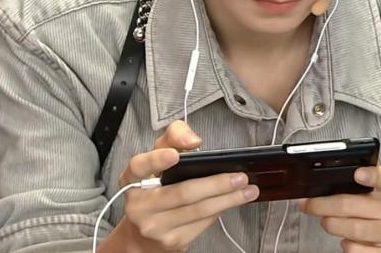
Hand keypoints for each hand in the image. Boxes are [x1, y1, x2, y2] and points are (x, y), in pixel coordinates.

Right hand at [116, 120, 260, 251]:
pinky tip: (232, 202)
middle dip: (216, 184)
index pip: (139, 166)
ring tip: (247, 190)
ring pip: (198, 211)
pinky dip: (220, 211)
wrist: (143, 236)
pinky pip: (202, 224)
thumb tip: (193, 140)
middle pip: (182, 193)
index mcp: (133, 180)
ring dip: (228, 200)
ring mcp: (156, 227)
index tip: (175, 154)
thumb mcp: (158, 158)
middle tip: (239, 177)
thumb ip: (174, 137)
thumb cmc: (154, 190)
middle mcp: (140, 206)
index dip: (156, 160)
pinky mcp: (172, 242)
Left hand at [297, 164, 380, 251]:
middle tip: (309, 205)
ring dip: (330, 224)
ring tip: (327, 222)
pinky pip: (354, 249)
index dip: (372, 175)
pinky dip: (345, 245)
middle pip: (351, 204)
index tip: (358, 174)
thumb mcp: (378, 197)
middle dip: (323, 205)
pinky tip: (348, 240)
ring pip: (351, 228)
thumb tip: (321, 191)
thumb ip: (358, 188)